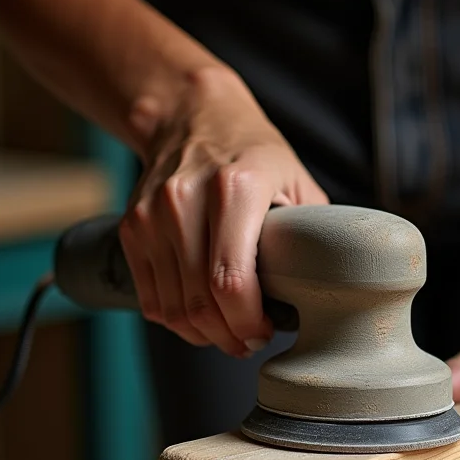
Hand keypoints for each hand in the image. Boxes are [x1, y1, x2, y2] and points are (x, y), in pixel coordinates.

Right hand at [119, 67, 327, 356]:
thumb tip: (328, 284)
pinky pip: (149, 296)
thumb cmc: (254, 153)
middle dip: (228, 336)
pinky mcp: (131, 227)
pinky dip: (175, 319)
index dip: (247, 322)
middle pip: (199, 300)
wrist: (194, 117)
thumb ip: (311, 230)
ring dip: (202, 334)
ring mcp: (152, 215)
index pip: (230, 280)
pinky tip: (200, 318)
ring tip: (228, 334)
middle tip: (249, 343)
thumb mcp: (297, 179)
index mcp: (236, 188)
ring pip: (171, 306)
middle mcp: (186, 200)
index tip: (264, 333)